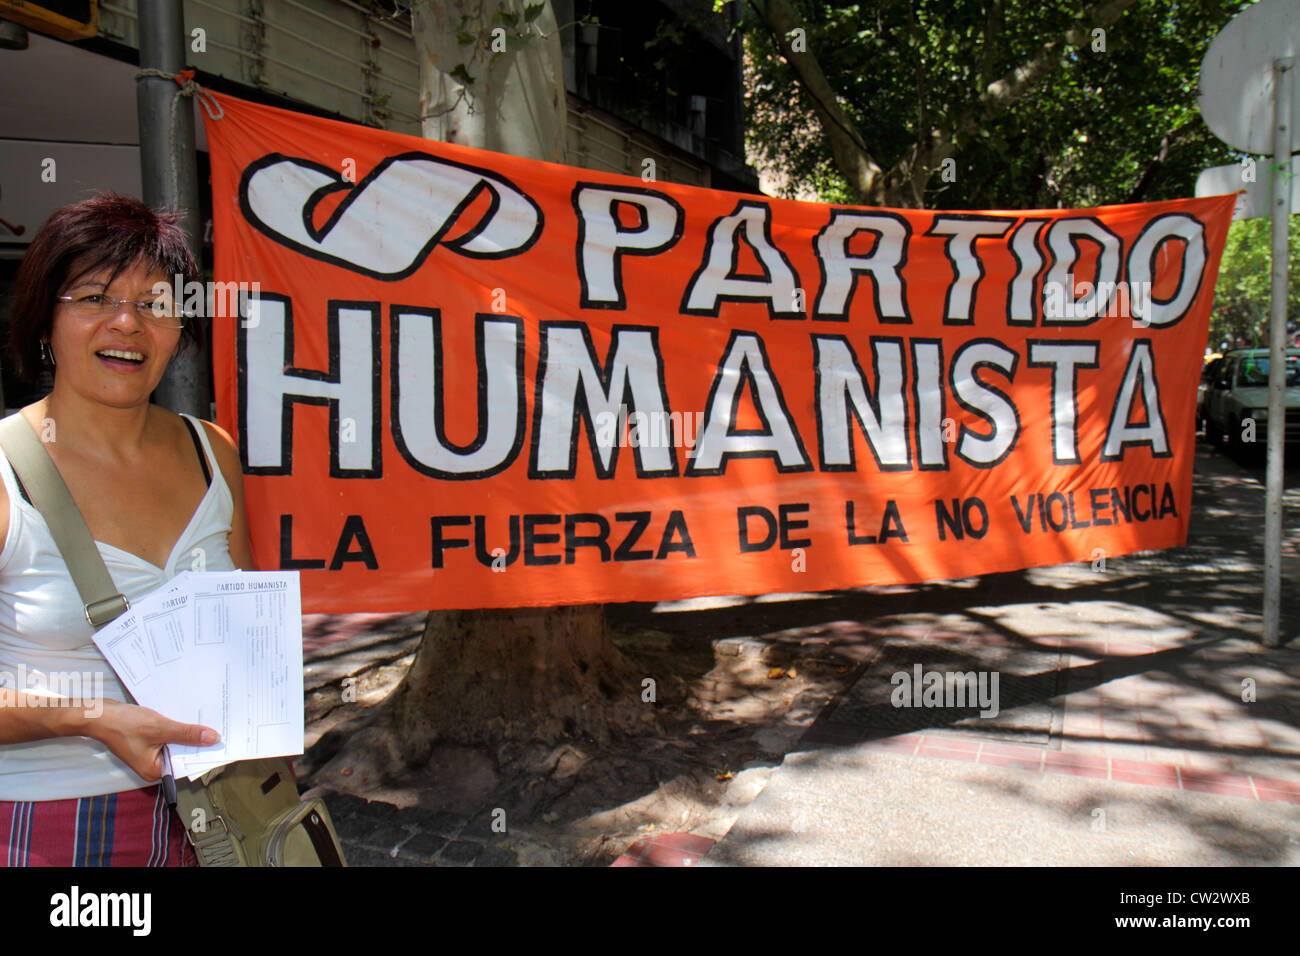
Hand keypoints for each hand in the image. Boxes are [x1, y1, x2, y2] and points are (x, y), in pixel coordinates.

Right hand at [89, 699, 220, 781]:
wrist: (99, 714)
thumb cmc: (123, 724)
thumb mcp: (160, 728)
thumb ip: (187, 734)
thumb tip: (212, 739)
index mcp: (155, 771)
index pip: (185, 764)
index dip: (203, 753)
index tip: (221, 742)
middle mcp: (153, 767)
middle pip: (182, 754)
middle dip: (196, 741)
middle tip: (217, 728)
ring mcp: (150, 755)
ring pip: (176, 744)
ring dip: (187, 734)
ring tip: (204, 721)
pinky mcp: (148, 743)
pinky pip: (168, 737)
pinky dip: (176, 729)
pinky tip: (185, 718)